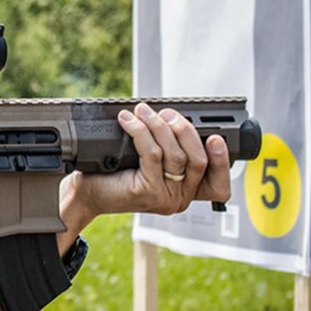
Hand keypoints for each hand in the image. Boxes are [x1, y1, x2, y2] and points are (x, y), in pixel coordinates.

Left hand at [66, 102, 232, 223]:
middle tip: (166, 113)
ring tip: (143, 111)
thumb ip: (169, 147)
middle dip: (184, 129)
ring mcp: (165, 198)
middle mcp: (179, 199)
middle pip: (198, 160)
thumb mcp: (149, 160)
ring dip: (159, 125)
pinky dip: (141, 131)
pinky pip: (153, 154)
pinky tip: (129, 120)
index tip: (216, 137)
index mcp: (186, 192)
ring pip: (175, 154)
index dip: (223, 160)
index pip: (218, 184)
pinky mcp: (147, 192)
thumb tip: (176, 117)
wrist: (87, 192)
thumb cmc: (116, 174)